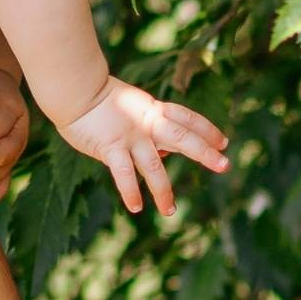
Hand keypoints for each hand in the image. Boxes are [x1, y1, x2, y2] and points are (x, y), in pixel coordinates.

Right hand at [59, 76, 228, 217]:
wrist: (75, 88)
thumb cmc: (97, 99)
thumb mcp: (130, 107)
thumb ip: (147, 127)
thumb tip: (164, 153)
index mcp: (153, 110)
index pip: (186, 118)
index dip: (206, 129)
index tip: (223, 142)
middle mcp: (147, 123)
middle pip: (183, 137)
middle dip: (204, 152)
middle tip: (225, 165)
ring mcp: (130, 136)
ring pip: (154, 166)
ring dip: (164, 190)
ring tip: (170, 211)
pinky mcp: (111, 148)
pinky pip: (124, 174)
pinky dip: (131, 192)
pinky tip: (137, 208)